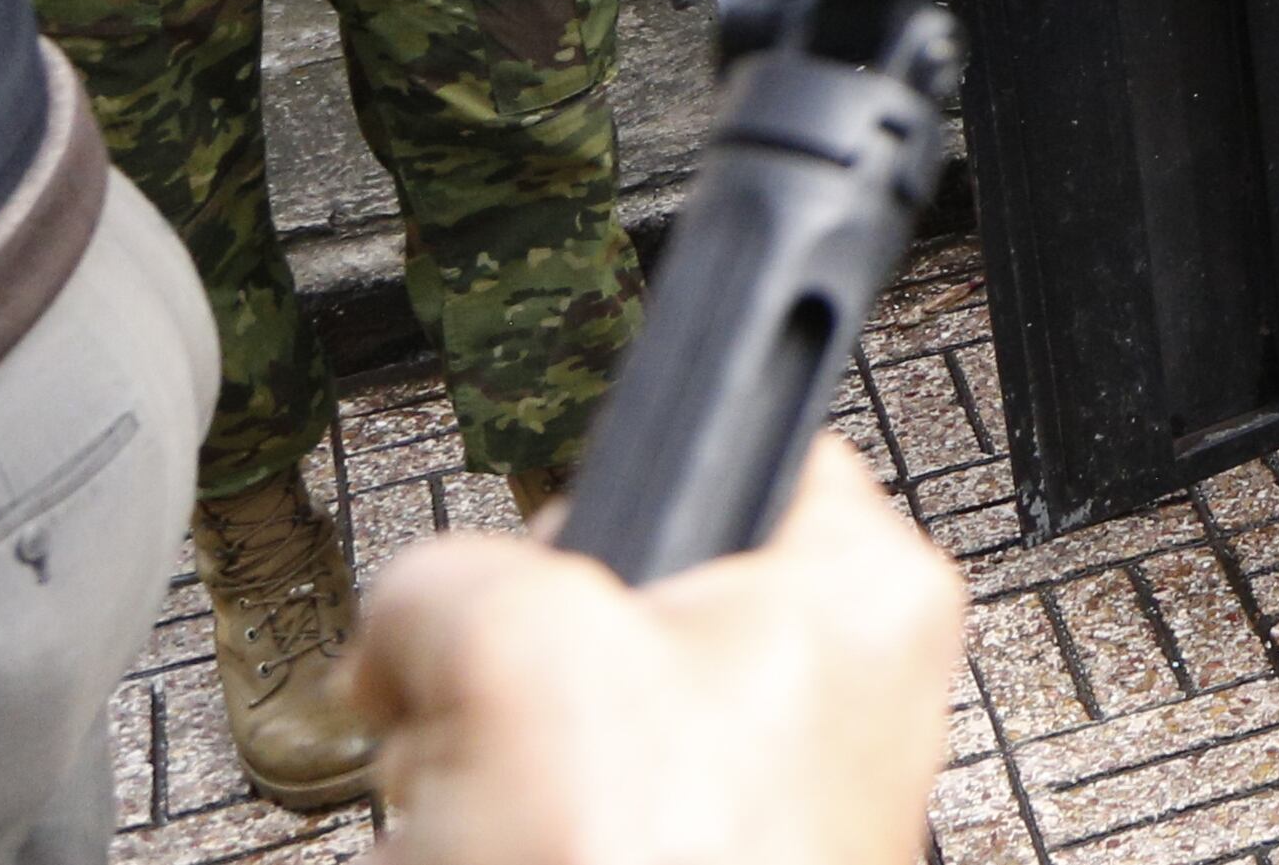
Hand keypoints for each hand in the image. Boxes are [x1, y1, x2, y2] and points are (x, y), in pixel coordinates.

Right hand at [355, 435, 967, 864]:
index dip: (601, 500)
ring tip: (479, 831)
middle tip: (476, 724)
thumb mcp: (513, 645)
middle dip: (504, 675)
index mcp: (862, 589)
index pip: (739, 453)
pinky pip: (555, 832)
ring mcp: (770, 807)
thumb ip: (446, 576)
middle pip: (617, 609)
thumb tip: (416, 612)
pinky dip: (495, 849)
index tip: (542, 565)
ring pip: (564, 735)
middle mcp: (842, 691)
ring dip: (477, 782)